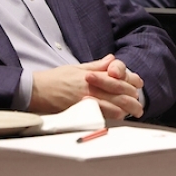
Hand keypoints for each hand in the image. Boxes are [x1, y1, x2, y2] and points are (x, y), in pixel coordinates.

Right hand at [29, 54, 143, 117]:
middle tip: (139, 105)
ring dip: (127, 107)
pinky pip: (101, 111)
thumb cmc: (53, 79)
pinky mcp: (80, 108)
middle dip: (132, 98)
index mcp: (91, 74)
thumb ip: (96, 65)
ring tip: (135, 112)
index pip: (117, 76)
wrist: (36, 89)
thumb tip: (111, 59)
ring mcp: (86, 96)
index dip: (130, 81)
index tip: (136, 86)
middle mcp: (91, 85)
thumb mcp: (76, 68)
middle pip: (119, 90)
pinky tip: (119, 116)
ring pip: (114, 102)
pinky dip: (112, 113)